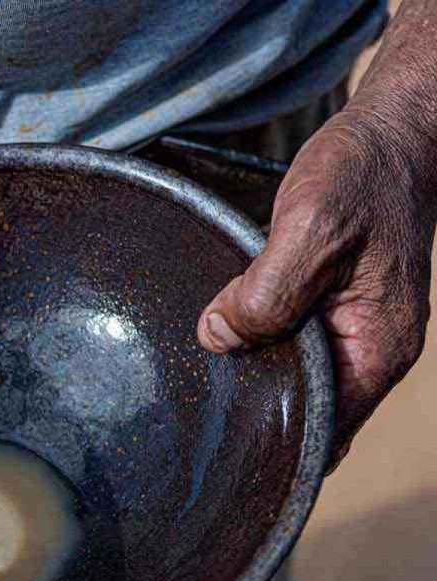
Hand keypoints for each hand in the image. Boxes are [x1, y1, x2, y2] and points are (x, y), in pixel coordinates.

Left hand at [197, 105, 435, 466]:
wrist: (392, 133)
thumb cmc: (361, 176)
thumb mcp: (310, 228)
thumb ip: (266, 291)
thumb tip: (218, 339)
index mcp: (378, 348)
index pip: (326, 428)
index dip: (275, 439)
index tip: (222, 440)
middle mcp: (372, 350)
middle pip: (308, 406)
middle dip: (258, 406)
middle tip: (196, 401)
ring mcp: (356, 329)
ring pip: (297, 373)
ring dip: (255, 369)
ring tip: (202, 366)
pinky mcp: (336, 306)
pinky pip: (294, 340)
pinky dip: (260, 339)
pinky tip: (223, 330)